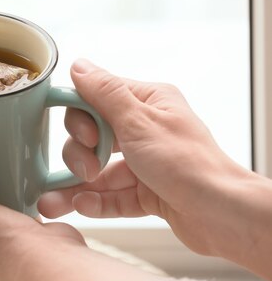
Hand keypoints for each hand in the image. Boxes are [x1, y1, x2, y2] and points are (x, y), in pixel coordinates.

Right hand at [39, 59, 271, 278]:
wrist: (221, 214)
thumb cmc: (188, 163)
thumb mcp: (138, 121)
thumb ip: (104, 93)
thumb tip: (79, 66)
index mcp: (148, 102)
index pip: (96, 99)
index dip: (81, 118)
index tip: (85, 136)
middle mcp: (145, 129)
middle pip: (93, 136)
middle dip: (80, 154)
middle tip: (87, 169)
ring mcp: (145, 162)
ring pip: (99, 170)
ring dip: (78, 185)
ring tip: (59, 202)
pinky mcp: (147, 192)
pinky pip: (112, 195)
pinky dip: (96, 202)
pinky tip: (81, 207)